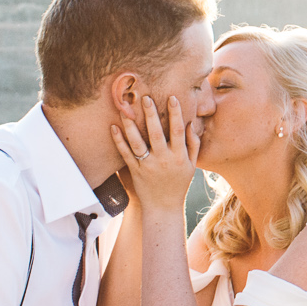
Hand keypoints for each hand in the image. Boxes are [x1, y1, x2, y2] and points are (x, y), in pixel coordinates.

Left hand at [113, 95, 198, 213]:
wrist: (163, 207)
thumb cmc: (179, 184)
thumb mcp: (192, 165)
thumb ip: (193, 144)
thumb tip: (190, 123)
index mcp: (179, 156)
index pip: (178, 131)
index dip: (176, 113)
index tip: (172, 98)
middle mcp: (163, 159)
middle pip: (156, 133)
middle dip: (151, 115)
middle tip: (145, 98)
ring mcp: (147, 166)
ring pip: (137, 142)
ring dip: (130, 125)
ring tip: (124, 109)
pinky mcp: (135, 171)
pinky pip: (125, 154)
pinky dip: (119, 141)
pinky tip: (113, 127)